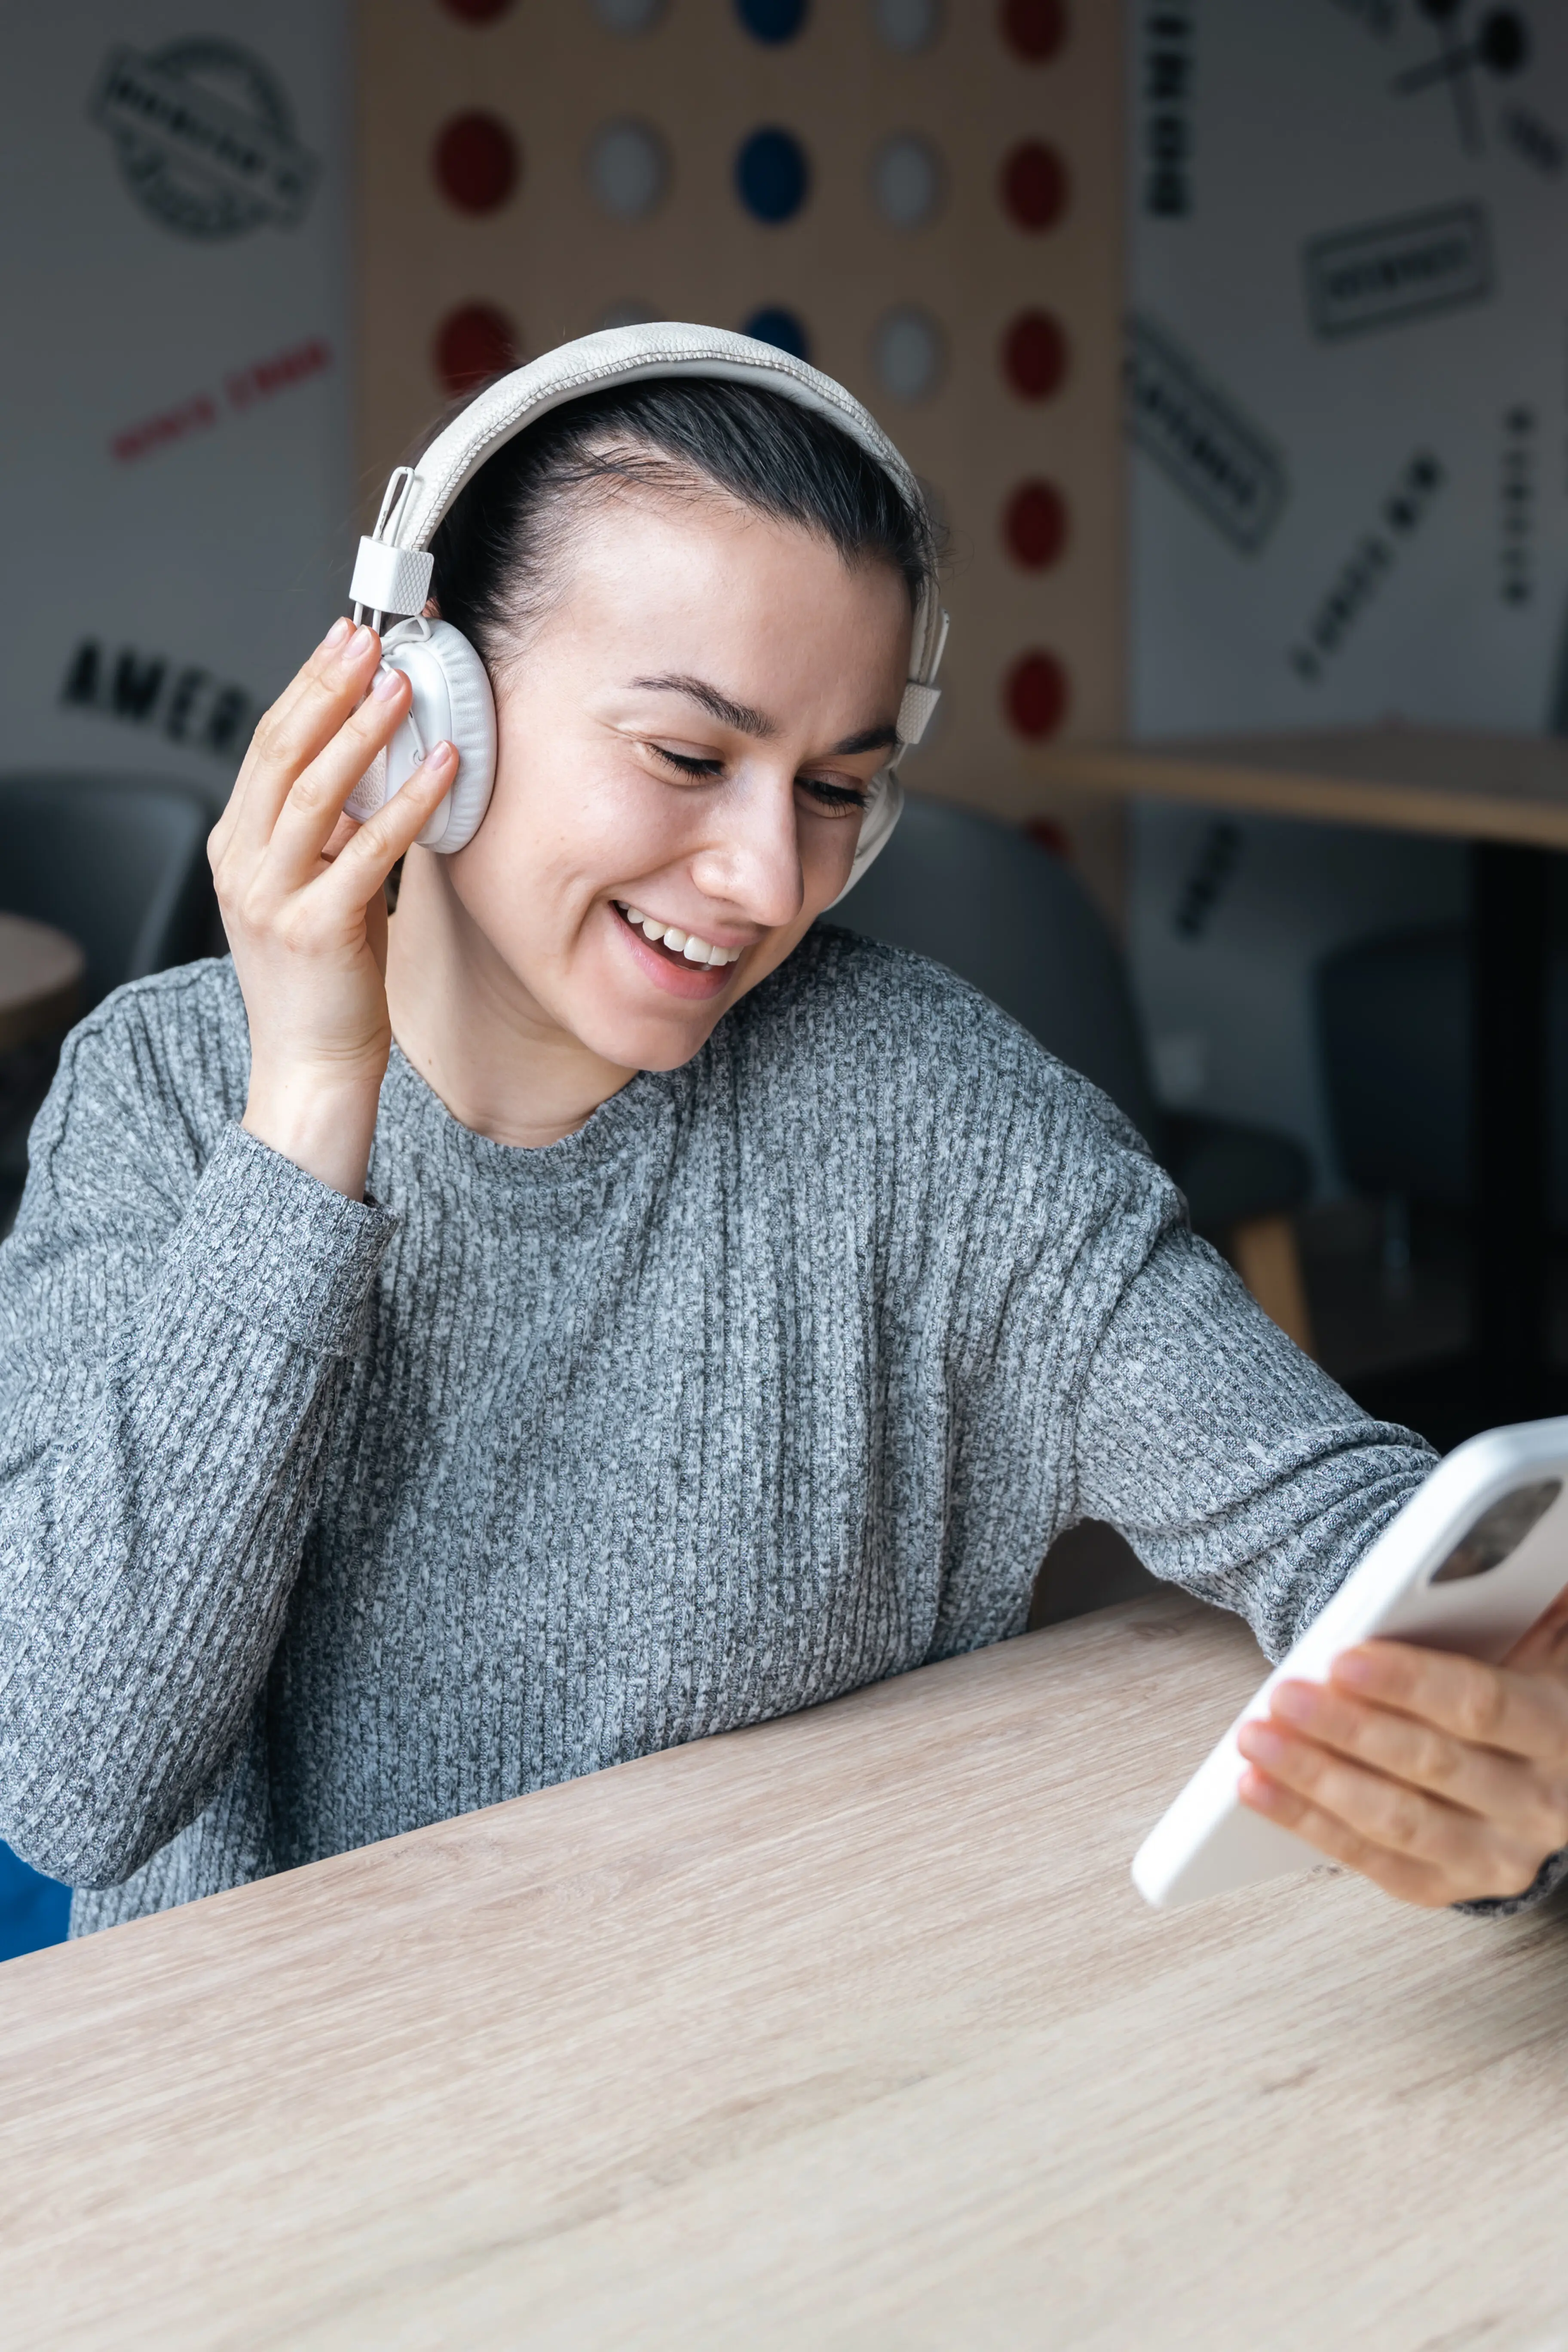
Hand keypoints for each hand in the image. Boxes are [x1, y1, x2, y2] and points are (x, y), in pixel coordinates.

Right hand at [209, 616, 457, 1197]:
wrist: (309, 1068)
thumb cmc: (324, 983)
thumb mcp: (315, 890)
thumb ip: (329, 834)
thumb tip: (375, 768)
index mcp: (236, 847)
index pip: (267, 746)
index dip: (308, 685)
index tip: (347, 639)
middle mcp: (243, 864)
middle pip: (282, 753)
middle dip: (328, 687)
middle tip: (371, 639)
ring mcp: (273, 897)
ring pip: (317, 791)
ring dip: (364, 731)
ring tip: (404, 684)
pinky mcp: (318, 930)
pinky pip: (367, 850)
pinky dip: (407, 802)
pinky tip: (442, 766)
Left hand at [1236, 1589, 1567, 1906]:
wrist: (1546, 1767)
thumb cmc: (1516, 1684)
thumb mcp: (1532, 1640)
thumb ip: (1503, 1606)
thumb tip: (1458, 1560)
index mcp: (1561, 1728)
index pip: (1481, 1705)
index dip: (1409, 1683)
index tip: (1342, 1659)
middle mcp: (1541, 1802)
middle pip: (1430, 1764)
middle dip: (1346, 1729)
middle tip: (1283, 1697)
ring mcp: (1500, 1856)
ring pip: (1396, 1820)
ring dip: (1315, 1779)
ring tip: (1256, 1740)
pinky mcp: (1455, 1885)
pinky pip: (1374, 1860)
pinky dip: (1308, 1823)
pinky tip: (1258, 1789)